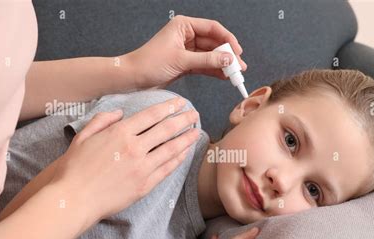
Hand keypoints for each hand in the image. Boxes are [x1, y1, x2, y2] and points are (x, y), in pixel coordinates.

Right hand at [50, 97, 198, 229]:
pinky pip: (167, 169)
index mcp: (120, 133)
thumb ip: (102, 121)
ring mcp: (142, 167)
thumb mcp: (83, 137)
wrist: (74, 199)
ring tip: (197, 131)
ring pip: (171, 149)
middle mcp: (135, 147)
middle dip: (183, 119)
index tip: (179, 102)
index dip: (168, 107)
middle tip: (194, 113)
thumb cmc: (74, 168)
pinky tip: (186, 152)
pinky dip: (179, 159)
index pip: (151, 115)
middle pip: (166, 129)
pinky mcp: (146, 185)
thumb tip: (120, 112)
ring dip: (187, 138)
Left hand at [124, 15, 246, 88]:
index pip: (212, 28)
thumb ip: (206, 59)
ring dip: (223, 64)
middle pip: (214, 42)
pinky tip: (224, 77)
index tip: (238, 51)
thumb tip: (228, 59)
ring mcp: (187, 50)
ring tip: (235, 74)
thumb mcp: (181, 60)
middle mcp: (186, 35)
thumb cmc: (150, 63)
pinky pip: (205, 65)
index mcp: (184, 25)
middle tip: (239, 67)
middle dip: (227, 54)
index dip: (227, 39)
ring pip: (210, 55)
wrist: (133, 77)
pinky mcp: (186, 63)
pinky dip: (214, 71)